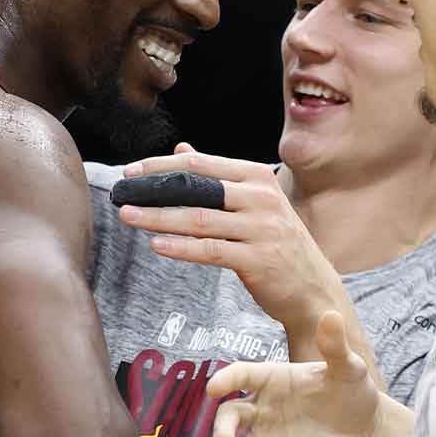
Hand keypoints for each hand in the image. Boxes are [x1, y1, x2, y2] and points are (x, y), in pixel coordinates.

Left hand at [120, 143, 344, 338]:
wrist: (313, 287)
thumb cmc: (277, 242)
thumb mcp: (254, 202)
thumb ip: (218, 177)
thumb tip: (181, 149)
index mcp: (258, 177)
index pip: (201, 164)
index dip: (162, 166)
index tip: (131, 172)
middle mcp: (262, 198)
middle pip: (197, 188)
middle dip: (154, 189)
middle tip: (122, 192)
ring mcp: (262, 229)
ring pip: (199, 219)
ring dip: (159, 218)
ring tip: (128, 216)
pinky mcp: (258, 260)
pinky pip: (211, 250)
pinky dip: (181, 248)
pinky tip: (157, 245)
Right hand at [206, 312, 384, 436]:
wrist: (368, 431)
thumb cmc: (355, 391)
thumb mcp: (347, 367)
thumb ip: (334, 345)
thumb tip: (330, 314)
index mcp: (274, 380)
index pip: (242, 376)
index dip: (225, 380)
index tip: (213, 389)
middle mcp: (263, 409)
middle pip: (230, 416)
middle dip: (222, 428)